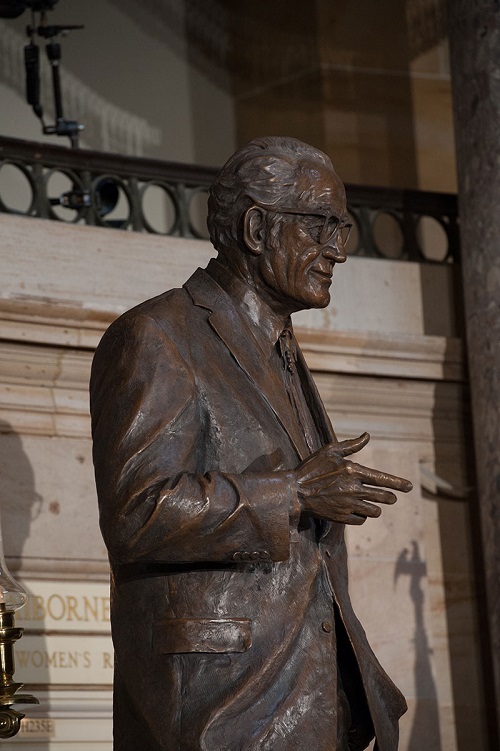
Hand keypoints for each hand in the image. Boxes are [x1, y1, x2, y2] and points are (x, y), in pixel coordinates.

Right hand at [294, 432, 411, 524]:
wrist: (294, 492)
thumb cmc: (311, 468)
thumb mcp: (329, 451)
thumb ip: (351, 445)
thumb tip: (367, 435)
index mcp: (353, 470)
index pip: (383, 478)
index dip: (398, 483)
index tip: (409, 487)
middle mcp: (354, 489)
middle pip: (384, 497)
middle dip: (390, 497)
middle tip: (390, 497)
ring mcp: (349, 505)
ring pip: (375, 511)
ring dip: (376, 507)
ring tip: (371, 503)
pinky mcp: (342, 518)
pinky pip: (362, 520)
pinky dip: (362, 516)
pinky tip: (356, 510)